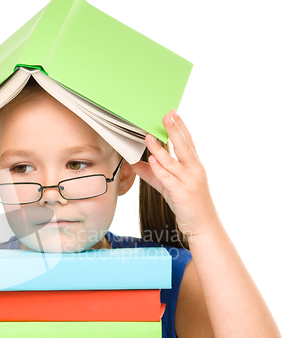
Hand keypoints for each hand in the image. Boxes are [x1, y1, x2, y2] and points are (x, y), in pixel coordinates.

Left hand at [131, 110, 218, 237]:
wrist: (202, 224)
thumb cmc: (187, 203)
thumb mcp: (168, 186)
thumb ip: (153, 174)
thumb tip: (136, 164)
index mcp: (193, 165)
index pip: (187, 142)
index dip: (180, 127)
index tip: (173, 113)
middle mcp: (194, 170)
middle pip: (184, 145)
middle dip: (175, 129)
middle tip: (167, 115)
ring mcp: (189, 180)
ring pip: (173, 161)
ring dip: (160, 148)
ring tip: (149, 137)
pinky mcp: (182, 192)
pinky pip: (168, 178)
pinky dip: (160, 168)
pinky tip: (152, 160)